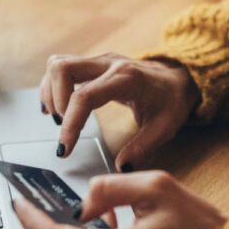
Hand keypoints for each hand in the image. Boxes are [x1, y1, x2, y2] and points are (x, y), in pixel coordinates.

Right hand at [39, 53, 198, 170]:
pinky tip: (57, 107)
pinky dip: (52, 87)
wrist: (178, 78)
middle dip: (55, 101)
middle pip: (63, 68)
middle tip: (63, 126)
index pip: (85, 96)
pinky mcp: (92, 64)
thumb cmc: (171, 100)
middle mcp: (108, 64)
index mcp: (126, 79)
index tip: (65, 148)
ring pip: (58, 64)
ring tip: (59, 118)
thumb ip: (142, 148)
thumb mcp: (164, 128)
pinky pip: (61, 67)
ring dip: (51, 92)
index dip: (70, 123)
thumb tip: (121, 167)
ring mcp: (98, 61)